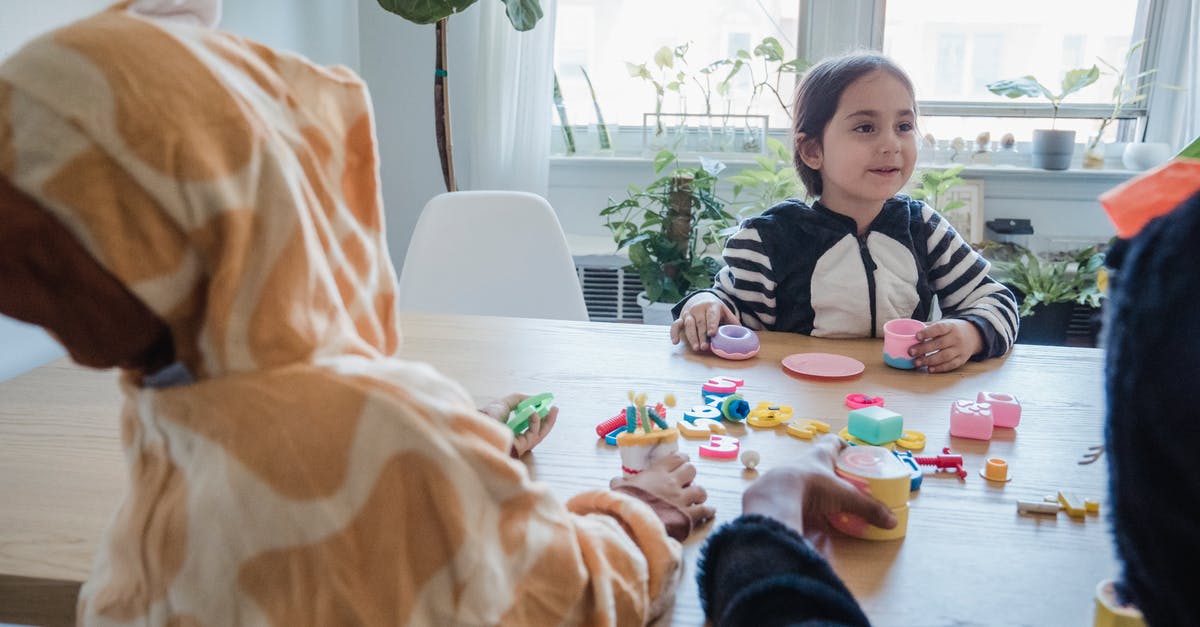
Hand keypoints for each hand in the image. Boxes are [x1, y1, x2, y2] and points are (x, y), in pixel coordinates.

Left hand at [479, 393, 558, 457]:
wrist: (481, 426)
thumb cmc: (489, 416)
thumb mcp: (505, 402)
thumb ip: (520, 399)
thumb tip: (534, 399)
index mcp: (510, 428)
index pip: (528, 424)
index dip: (538, 415)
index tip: (546, 406)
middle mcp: (516, 437)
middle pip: (537, 430)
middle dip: (547, 420)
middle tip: (555, 409)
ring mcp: (519, 443)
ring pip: (539, 434)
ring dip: (548, 422)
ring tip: (553, 410)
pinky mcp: (522, 447)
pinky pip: (534, 435)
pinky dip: (535, 423)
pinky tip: (534, 413)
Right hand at [611, 452, 714, 528]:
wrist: (632, 524)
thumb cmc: (624, 504)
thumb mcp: (618, 489)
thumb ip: (619, 483)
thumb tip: (616, 480)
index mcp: (657, 472)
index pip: (677, 458)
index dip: (681, 459)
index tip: (680, 463)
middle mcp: (672, 483)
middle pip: (692, 470)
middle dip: (690, 475)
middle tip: (686, 482)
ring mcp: (681, 500)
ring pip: (701, 490)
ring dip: (699, 494)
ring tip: (695, 498)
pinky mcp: (687, 517)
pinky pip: (704, 511)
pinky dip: (708, 511)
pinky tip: (709, 512)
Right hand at [669, 293, 735, 351]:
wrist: (701, 298)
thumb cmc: (715, 310)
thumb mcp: (725, 312)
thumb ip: (733, 322)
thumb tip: (743, 333)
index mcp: (712, 306)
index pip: (711, 315)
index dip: (711, 324)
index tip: (712, 334)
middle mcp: (699, 308)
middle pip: (700, 323)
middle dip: (702, 336)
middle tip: (705, 347)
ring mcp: (689, 313)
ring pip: (688, 325)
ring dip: (692, 337)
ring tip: (696, 348)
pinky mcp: (681, 317)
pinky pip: (675, 325)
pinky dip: (674, 333)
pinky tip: (675, 342)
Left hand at [741, 435, 895, 535]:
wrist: (775, 498)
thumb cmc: (812, 486)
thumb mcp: (845, 497)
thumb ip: (868, 508)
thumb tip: (891, 522)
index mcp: (819, 454)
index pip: (833, 442)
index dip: (844, 446)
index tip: (852, 454)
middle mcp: (802, 461)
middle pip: (819, 460)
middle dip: (832, 470)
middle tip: (846, 482)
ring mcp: (788, 476)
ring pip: (804, 477)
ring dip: (815, 486)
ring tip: (828, 500)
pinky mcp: (776, 492)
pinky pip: (792, 494)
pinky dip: (801, 502)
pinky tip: (808, 512)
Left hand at [911, 318, 983, 372]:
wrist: (973, 335)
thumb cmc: (951, 330)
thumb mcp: (944, 324)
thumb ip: (929, 327)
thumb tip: (908, 330)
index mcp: (950, 326)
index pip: (939, 328)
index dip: (928, 332)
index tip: (916, 336)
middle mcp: (956, 338)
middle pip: (940, 344)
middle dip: (924, 349)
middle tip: (911, 352)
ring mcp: (960, 349)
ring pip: (944, 356)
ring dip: (929, 360)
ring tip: (916, 362)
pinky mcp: (962, 359)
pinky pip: (950, 365)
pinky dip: (939, 368)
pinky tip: (929, 368)